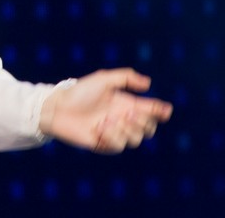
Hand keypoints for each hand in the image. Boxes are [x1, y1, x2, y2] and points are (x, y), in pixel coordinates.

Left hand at [39, 68, 172, 153]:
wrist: (59, 107)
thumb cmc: (80, 91)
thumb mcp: (103, 79)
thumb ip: (126, 77)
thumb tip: (148, 84)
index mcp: (127, 104)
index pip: (151, 110)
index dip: (161, 111)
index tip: (165, 110)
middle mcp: (123, 119)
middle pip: (149, 129)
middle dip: (144, 122)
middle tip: (129, 113)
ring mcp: (115, 133)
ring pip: (136, 139)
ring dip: (125, 129)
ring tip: (107, 120)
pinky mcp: (104, 144)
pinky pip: (118, 146)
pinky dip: (111, 136)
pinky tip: (99, 128)